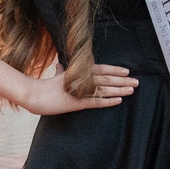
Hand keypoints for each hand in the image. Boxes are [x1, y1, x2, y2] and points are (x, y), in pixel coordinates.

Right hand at [20, 65, 135, 114]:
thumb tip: (59, 66)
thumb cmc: (42, 86)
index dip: (114, 70)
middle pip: (106, 78)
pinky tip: (118, 101)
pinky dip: (108, 101)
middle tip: (137, 82)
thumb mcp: (54, 76)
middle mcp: (80, 79)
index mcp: (77, 72)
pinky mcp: (76, 103)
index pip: (100, 69)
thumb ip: (60, 70)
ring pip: (104, 89)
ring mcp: (79, 91)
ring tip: (132, 90)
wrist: (32, 94)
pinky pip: (95, 101)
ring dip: (119, 89)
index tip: (126, 71)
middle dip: (122, 80)